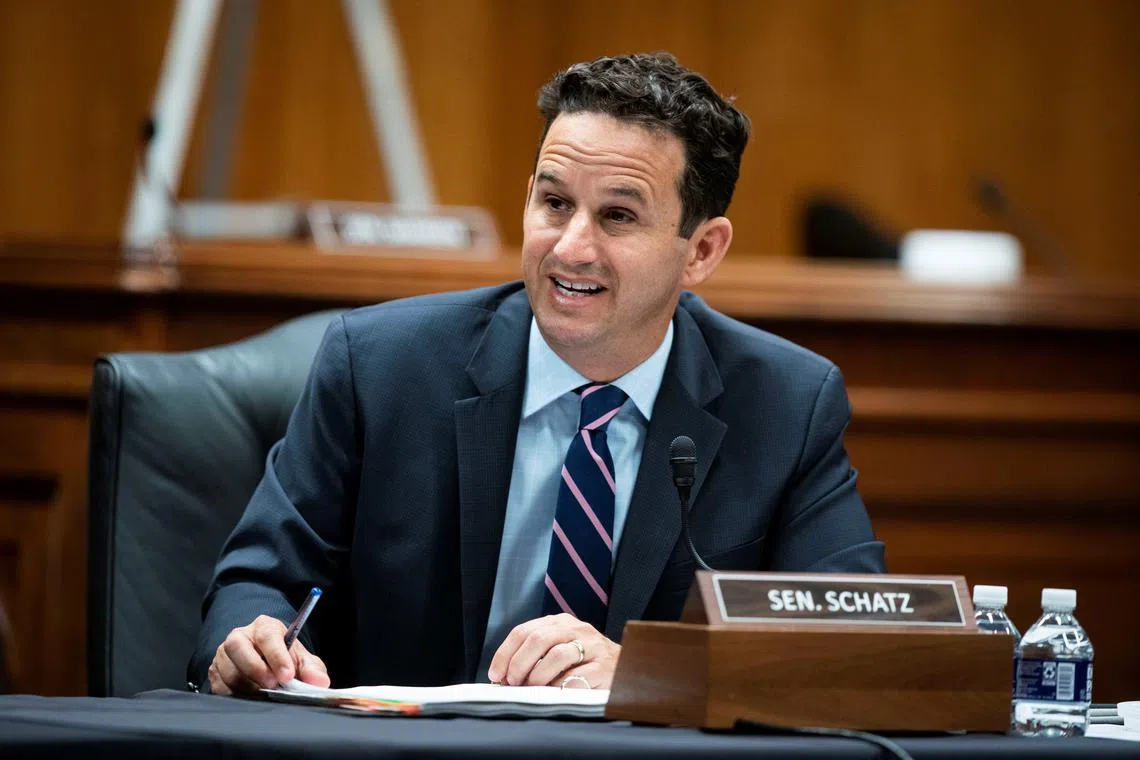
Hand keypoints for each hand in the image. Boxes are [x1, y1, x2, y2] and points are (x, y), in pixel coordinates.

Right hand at [207, 614, 329, 695]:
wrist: (265, 662)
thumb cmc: (284, 658)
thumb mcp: (301, 660)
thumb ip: (312, 669)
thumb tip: (320, 682)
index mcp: (264, 627)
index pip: (267, 636)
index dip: (277, 656)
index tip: (288, 675)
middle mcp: (240, 636)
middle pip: (238, 648)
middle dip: (257, 670)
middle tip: (273, 685)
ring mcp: (224, 654)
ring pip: (229, 671)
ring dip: (249, 686)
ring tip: (265, 693)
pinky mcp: (215, 672)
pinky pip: (221, 687)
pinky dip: (237, 695)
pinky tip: (251, 697)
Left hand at [487, 613, 620, 689]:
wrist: (626, 667)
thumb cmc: (585, 663)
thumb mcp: (560, 649)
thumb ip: (536, 655)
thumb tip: (503, 676)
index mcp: (560, 623)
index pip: (524, 631)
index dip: (505, 654)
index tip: (495, 675)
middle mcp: (577, 629)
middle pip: (539, 639)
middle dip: (519, 664)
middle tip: (512, 683)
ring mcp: (592, 647)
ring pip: (557, 656)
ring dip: (538, 676)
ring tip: (533, 689)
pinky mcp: (605, 667)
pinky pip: (577, 678)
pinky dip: (560, 688)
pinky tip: (555, 694)